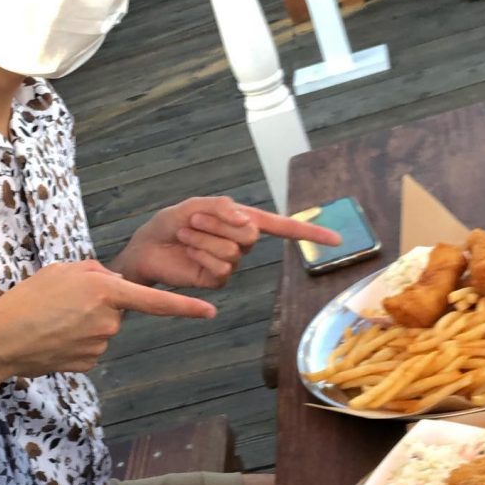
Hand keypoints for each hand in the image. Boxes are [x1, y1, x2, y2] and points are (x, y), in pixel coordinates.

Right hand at [0, 260, 215, 386]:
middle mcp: (109, 319)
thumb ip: (93, 272)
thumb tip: (112, 281)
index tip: (211, 311)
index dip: (186, 307)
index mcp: (105, 289)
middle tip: (64, 302)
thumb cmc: (26, 299)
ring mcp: (100, 344)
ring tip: (53, 319)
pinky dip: (77, 341)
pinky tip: (54, 338)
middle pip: (118, 309)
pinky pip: (92, 346)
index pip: (155, 301)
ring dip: (86, 322)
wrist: (0, 340)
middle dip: (99, 304)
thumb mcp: (60, 270)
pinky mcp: (89, 362)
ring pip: (104, 328)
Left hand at [113, 196, 341, 289]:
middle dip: (219, 223)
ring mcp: (231, 263)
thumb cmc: (171, 223)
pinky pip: (221, 267)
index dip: (309, 233)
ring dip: (205, 238)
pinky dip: (202, 254)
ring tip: (186, 234)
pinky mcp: (217, 279)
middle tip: (194, 220)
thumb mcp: (196, 205)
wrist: (147, 247)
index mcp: (242, 221)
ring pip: (234, 251)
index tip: (337, 240)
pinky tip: (188, 251)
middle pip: (251, 234)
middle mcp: (242, 243)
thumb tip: (246, 220)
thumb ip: (223, 208)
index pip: (282, 227)